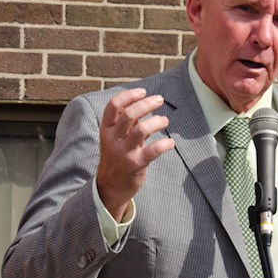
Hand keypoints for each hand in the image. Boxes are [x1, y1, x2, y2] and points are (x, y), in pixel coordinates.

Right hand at [96, 88, 174, 219]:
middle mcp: (112, 139)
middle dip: (147, 104)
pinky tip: (171, 143)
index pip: (114, 105)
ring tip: (165, 120)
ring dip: (157, 121)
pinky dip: (164, 144)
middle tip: (160, 100)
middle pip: (129, 114)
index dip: (129, 95)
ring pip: (142, 130)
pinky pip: (152, 151)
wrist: (111, 186)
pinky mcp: (135, 164)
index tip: (143, 92)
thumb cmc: (117, 157)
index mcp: (106, 129)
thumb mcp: (116, 138)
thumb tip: (146, 105)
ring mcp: (123, 152)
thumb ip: (129, 123)